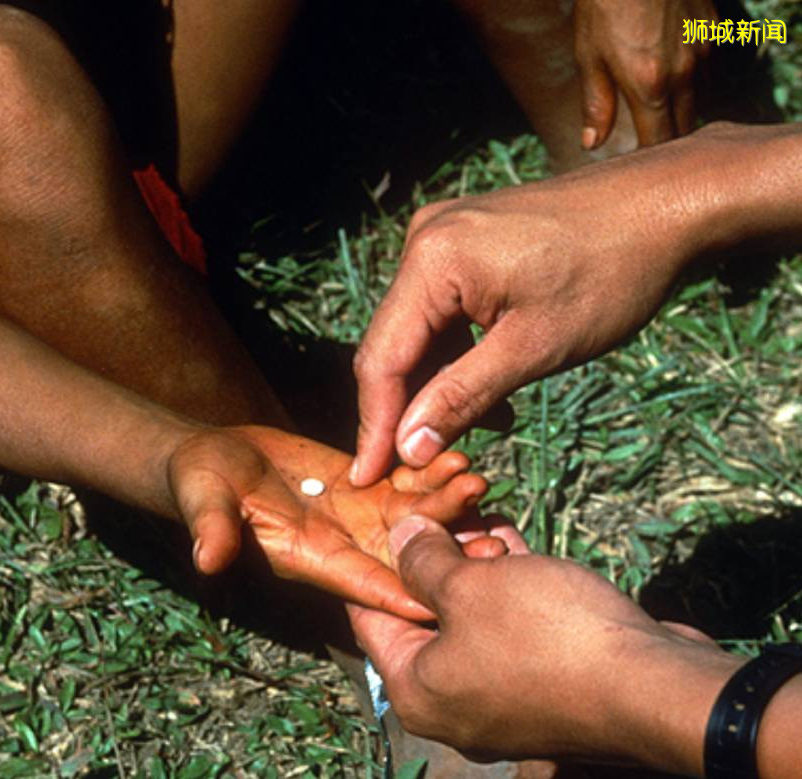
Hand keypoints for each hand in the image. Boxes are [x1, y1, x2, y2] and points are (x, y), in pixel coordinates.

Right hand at [167, 425, 501, 619]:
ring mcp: (356, 514)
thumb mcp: (203, 503)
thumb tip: (206, 560)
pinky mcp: (362, 483)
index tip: (448, 598)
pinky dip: (432, 474)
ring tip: (477, 481)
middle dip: (446, 549)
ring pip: (413, 517)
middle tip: (487, 535)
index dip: (404, 592)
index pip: (364, 583)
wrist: (212, 458)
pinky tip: (461, 456)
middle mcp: (343, 544)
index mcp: (311, 559)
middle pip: (405, 554)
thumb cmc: (199, 484)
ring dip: (447, 505)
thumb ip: (211, 529)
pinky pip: (404, 483)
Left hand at [348, 515, 732, 765]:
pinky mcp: (546, 688)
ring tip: (475, 510)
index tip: (382, 517)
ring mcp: (502, 701)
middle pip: (424, 617)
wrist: (654, 686)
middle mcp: (453, 706)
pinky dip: (510, 587)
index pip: (371, 619)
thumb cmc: (545, 635)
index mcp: (418, 692)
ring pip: (472, 618)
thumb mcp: (469, 584)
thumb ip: (423, 560)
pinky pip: (512, 630)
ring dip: (476, 564)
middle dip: (434, 557)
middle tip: (438, 507)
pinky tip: (513, 538)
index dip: (376, 561)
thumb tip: (398, 536)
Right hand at [351, 137, 715, 483]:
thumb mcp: (534, 349)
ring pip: (419, 332)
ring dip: (437, 386)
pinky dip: (458, 355)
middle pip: (393, 344)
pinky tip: (489, 392)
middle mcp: (423, 240)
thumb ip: (462, 398)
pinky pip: (442, 311)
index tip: (368, 480)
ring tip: (475, 433)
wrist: (665, 204)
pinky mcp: (464, 242)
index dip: (374, 426)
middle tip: (414, 471)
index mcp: (432, 260)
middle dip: (404, 410)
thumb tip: (407, 449)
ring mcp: (442, 236)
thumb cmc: (611, 273)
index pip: (382, 359)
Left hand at [574, 0, 714, 148]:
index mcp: (650, 86)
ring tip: (657, 117)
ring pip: (699, 100)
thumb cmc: (604, 6)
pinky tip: (671, 79)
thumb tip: (591, 145)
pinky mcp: (713, 32)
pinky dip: (692, 83)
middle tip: (645, 149)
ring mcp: (703, 52)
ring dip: (681, 112)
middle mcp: (684, 74)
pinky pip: (707, 71)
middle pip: (684, 127)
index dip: (648, 160)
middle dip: (666, 143)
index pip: (658, 143)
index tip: (636, 169)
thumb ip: (596, 105)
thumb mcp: (589, 57)